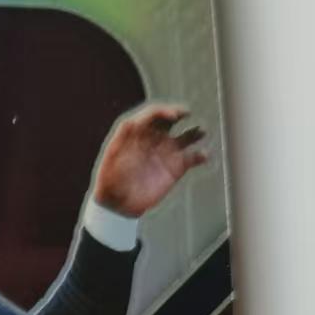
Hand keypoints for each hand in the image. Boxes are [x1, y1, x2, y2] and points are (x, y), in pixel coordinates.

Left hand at [92, 103, 208, 217]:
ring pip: (187, 136)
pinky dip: (201, 155)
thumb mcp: (113, 154)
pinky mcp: (176, 169)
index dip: (164, 111)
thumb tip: (134, 122)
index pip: (155, 114)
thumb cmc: (110, 178)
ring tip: (201, 132)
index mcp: (139, 132)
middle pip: (171, 120)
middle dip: (180, 113)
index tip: (173, 116)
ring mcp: (166, 153)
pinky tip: (203, 155)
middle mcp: (155, 139)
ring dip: (195, 132)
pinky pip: (193, 158)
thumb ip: (123, 137)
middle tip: (186, 114)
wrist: (118, 204)